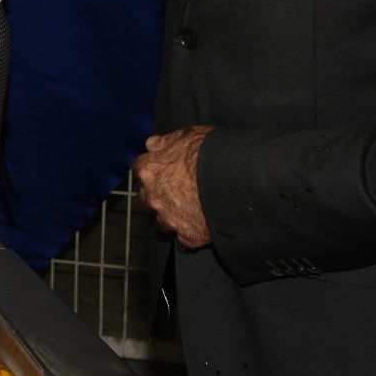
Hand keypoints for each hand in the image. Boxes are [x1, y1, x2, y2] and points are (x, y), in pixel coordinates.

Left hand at [135, 126, 211, 247]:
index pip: (140, 168)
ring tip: (189, 209)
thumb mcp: (189, 136)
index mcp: (150, 170)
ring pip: (162, 221)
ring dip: (171, 215)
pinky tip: (200, 226)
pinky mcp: (188, 236)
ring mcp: (169, 219)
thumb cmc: (211, 153)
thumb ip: (166, 141)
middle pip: (146, 198)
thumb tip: (152, 144)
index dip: (152, 168)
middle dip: (156, 194)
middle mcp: (154, 197)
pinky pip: (183, 240)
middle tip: (174, 189)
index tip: (162, 168)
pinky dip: (189, 234)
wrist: (236, 179)